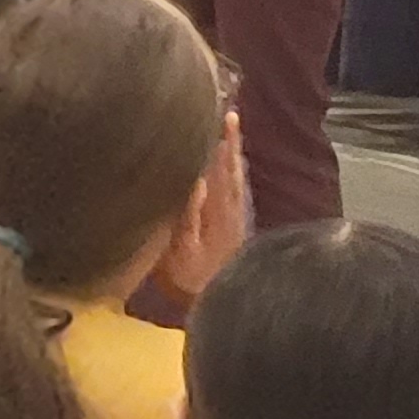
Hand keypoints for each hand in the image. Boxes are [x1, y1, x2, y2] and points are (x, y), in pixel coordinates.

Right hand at [159, 114, 249, 301]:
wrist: (224, 302)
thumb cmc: (194, 280)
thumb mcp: (181, 251)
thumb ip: (188, 215)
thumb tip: (195, 179)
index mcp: (219, 209)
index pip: (222, 169)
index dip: (223, 143)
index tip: (225, 116)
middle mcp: (232, 209)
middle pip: (233, 169)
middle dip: (231, 142)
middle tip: (232, 115)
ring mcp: (235, 218)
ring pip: (236, 179)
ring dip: (233, 156)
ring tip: (232, 134)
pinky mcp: (235, 228)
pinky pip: (235, 191)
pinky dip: (234, 174)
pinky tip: (231, 171)